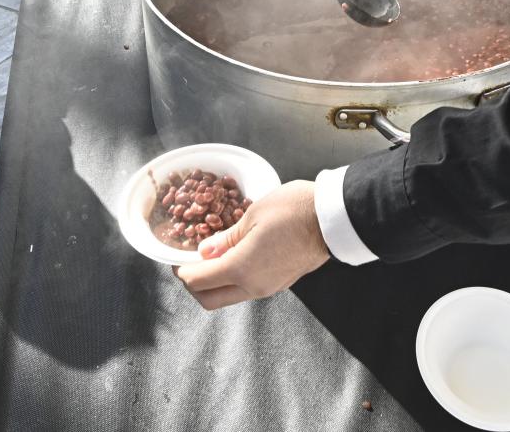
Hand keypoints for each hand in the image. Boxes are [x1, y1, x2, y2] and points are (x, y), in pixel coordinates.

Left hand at [177, 181, 329, 309]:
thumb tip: (204, 252)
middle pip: (209, 299)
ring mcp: (268, 288)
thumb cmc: (293, 210)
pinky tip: (233, 259)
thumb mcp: (251, 216)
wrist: (332, 218)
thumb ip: (225, 238)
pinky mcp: (279, 284)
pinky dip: (232, 281)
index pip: (198, 281)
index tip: (177, 258)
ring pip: (228, 298)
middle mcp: (253, 286)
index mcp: (242, 269)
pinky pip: (246, 290)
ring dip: (214, 285)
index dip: (181, 271)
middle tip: (189, 264)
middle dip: (193, 285)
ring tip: (211, 259)